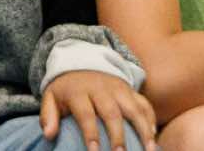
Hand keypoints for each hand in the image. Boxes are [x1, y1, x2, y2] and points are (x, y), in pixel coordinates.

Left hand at [39, 69, 156, 150]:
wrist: (81, 61)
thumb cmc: (66, 89)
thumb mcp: (51, 97)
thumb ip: (48, 115)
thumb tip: (49, 135)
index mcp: (79, 92)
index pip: (86, 114)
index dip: (91, 134)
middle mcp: (101, 89)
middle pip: (112, 113)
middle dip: (118, 136)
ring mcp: (119, 88)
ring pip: (134, 108)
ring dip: (143, 130)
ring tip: (150, 150)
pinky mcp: (130, 90)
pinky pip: (144, 104)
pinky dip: (151, 120)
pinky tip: (154, 138)